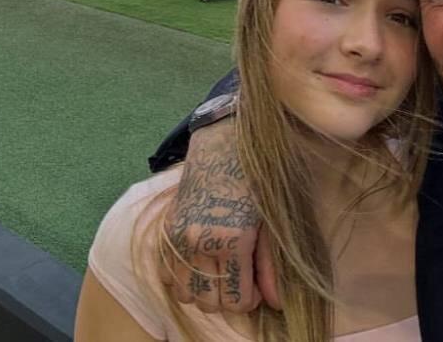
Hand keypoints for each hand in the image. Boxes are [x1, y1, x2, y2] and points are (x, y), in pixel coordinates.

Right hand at [159, 120, 273, 313]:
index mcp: (232, 239)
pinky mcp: (167, 228)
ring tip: (220, 270)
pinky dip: (182, 276)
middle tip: (240, 276)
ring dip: (203, 290)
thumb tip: (276, 302)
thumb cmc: (257, 175)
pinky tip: (200, 260)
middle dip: (227, 297)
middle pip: (209, 303)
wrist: (224, 140)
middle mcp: (199, 242)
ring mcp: (178, 236)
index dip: (250, 299)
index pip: (236, 301)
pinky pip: (167, 274)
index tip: (256, 285)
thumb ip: (271, 264)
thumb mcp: (271, 217)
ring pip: (185, 293)